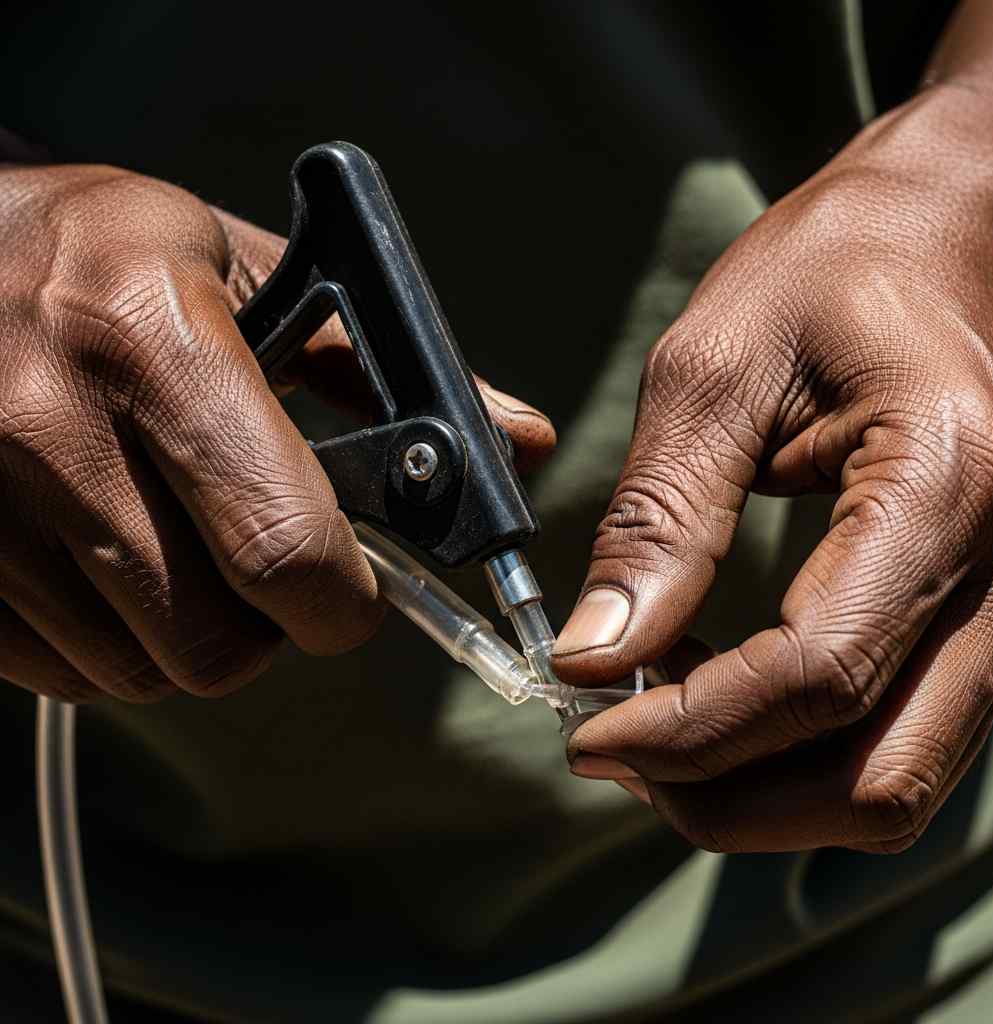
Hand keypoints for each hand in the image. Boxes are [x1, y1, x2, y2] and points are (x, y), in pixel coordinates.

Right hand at [0, 163, 553, 701]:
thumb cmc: (105, 252)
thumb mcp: (244, 269)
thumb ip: (380, 370)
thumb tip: (520, 441)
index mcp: (153, 337)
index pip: (283, 548)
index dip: (343, 601)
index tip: (355, 594)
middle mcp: (48, 428)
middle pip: (215, 643)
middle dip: (272, 628)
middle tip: (270, 569)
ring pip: (141, 671)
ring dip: (190, 632)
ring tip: (181, 543)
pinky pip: (67, 674)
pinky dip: (114, 639)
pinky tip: (111, 558)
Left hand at [552, 85, 992, 852]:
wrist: (942, 227)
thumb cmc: (833, 266)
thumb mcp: (715, 368)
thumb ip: (660, 518)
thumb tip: (594, 650)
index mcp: (945, 485)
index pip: (819, 674)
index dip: (688, 728)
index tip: (584, 726)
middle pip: (875, 776)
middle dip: (724, 791)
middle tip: (609, 742)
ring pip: (892, 779)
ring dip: (761, 788)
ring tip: (652, 723)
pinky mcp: (971, 611)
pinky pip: (893, 732)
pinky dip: (795, 749)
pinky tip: (715, 690)